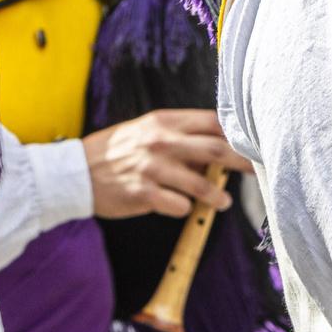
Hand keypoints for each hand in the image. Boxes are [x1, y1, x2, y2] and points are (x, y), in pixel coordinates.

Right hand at [82, 109, 250, 219]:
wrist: (75, 173)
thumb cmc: (118, 151)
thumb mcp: (148, 131)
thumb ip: (182, 135)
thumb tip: (219, 148)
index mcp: (165, 121)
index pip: (213, 122)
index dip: (238, 133)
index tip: (255, 143)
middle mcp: (161, 141)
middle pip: (216, 150)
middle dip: (242, 161)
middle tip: (257, 171)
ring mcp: (152, 168)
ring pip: (200, 183)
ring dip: (217, 195)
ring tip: (223, 202)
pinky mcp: (143, 193)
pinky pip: (177, 205)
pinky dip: (186, 209)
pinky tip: (184, 209)